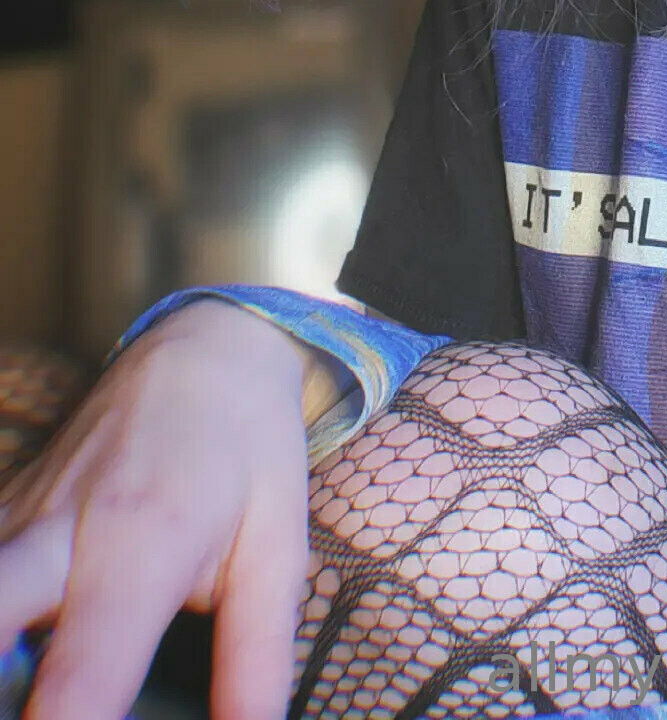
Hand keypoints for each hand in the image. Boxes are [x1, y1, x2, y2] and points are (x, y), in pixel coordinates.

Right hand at [0, 300, 311, 719]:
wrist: (206, 348)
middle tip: (37, 711)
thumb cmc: (249, 452)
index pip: (80, 678)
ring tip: (27, 683)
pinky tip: (19, 655)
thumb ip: (256, 661)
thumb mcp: (276, 552)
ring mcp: (16, 521)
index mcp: (141, 548)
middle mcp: (59, 535)